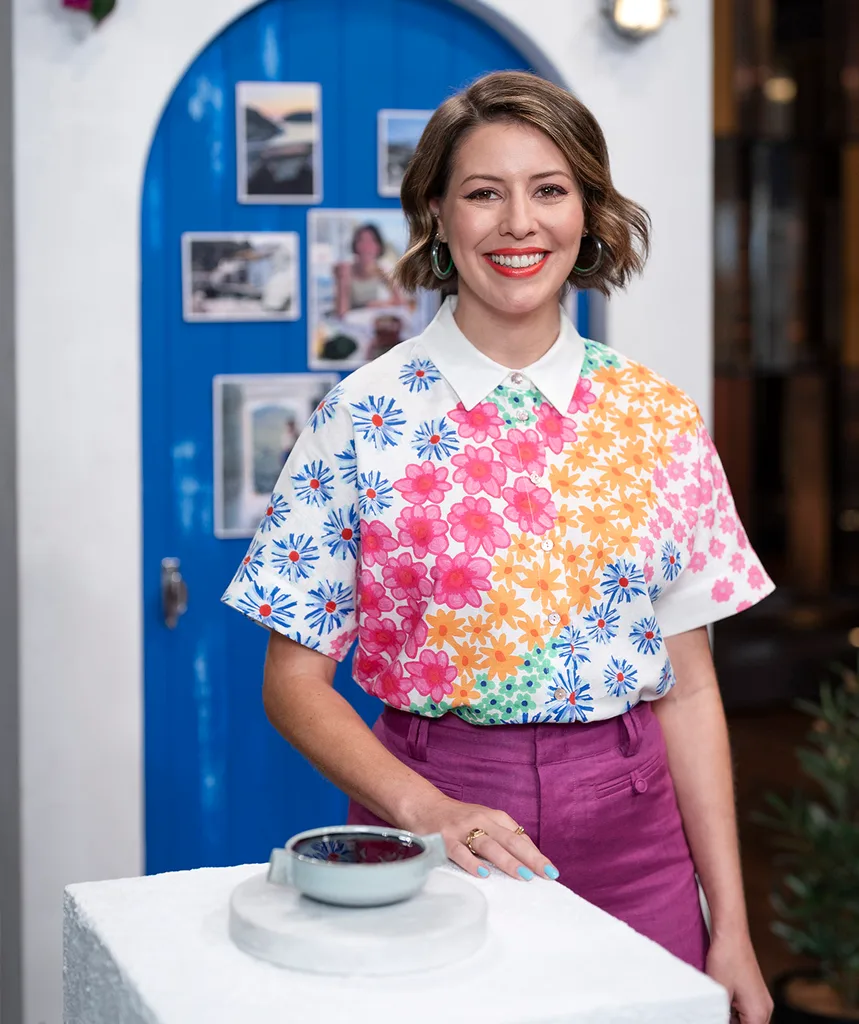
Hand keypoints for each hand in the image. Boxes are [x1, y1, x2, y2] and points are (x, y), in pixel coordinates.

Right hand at [403, 791, 559, 882]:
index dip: (536, 854)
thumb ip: (502, 837)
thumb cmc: (459, 819)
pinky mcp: (445, 839)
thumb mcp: (484, 821)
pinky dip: (472, 863)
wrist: (424, 806)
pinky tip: (484, 874)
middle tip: (547, 874)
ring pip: (489, 845)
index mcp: (494, 817)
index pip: (519, 836)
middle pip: (510, 840)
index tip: (551, 871)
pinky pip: (460, 852)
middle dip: (530, 858)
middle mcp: (481, 820)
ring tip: (524, 875)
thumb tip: (528, 861)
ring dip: (508, 861)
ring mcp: (463, 829)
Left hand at [705, 933, 772, 1022]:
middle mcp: (765, 1009)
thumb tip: (716, 1018)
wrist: (731, 932)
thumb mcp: (720, 993)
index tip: (715, 1017)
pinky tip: (721, 1002)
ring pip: (747, 1020)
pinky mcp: (754, 991)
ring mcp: (761, 999)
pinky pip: (746, 1010)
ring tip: (718, 1006)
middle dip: (732, 1022)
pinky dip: (734, 1011)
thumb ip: (721, 1014)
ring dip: (733, 1018)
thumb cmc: (726, 958)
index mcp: (758, 1014)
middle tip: (714, 1013)